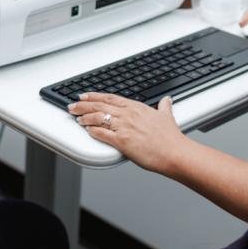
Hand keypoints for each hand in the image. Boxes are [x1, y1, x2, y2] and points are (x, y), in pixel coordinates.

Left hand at [68, 93, 189, 174]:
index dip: (94, 96)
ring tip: (77, 118)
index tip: (84, 96)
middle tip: (72, 106)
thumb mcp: (167, 116)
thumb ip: (164, 107)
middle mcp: (128, 115)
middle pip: (99, 106)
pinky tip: (87, 131)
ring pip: (97, 118)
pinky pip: (102, 134)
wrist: (175, 153)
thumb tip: (167, 100)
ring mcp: (124, 127)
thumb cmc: (171, 138)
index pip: (109, 98)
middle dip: (82, 105)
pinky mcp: (122, 141)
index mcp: (136, 107)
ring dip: (84, 117)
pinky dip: (92, 131)